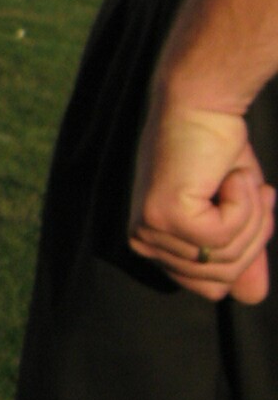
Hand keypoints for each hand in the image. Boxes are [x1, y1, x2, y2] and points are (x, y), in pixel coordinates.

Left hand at [128, 93, 274, 301]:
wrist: (205, 102)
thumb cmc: (219, 150)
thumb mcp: (237, 210)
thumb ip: (243, 253)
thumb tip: (252, 297)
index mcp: (155, 244)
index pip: (211, 287)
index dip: (246, 249)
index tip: (254, 202)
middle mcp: (144, 242)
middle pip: (221, 280)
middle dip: (252, 235)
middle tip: (252, 188)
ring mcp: (151, 231)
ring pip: (226, 259)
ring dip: (251, 215)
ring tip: (236, 177)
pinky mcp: (166, 217)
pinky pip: (225, 235)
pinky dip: (242, 203)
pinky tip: (227, 174)